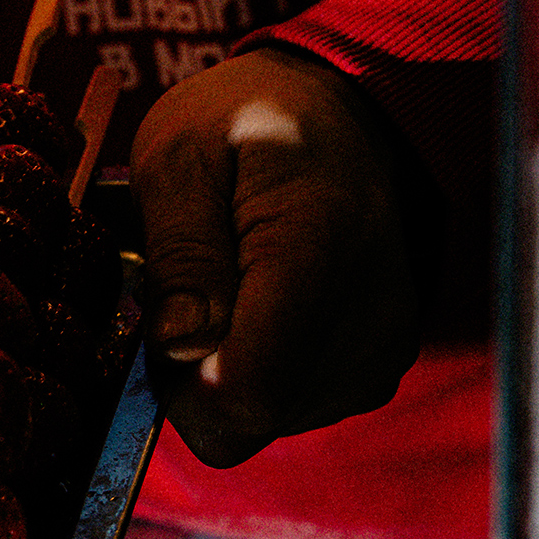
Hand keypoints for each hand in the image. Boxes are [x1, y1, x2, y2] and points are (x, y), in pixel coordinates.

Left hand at [128, 47, 422, 467]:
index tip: (159, 320)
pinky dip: (253, 371)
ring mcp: (379, 352)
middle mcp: (369, 319)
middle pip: (250, 417)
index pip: (249, 390)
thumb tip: (180, 343)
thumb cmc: (246, 121)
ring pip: (263, 422)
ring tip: (225, 285)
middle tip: (185, 291)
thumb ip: (179, 250)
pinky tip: (254, 305)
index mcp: (319, 253)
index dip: (179, 383)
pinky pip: (286, 411)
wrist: (334, 116)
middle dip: (190, 376)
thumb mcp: (180, 154)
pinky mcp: (373, 370)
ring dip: (220, 371)